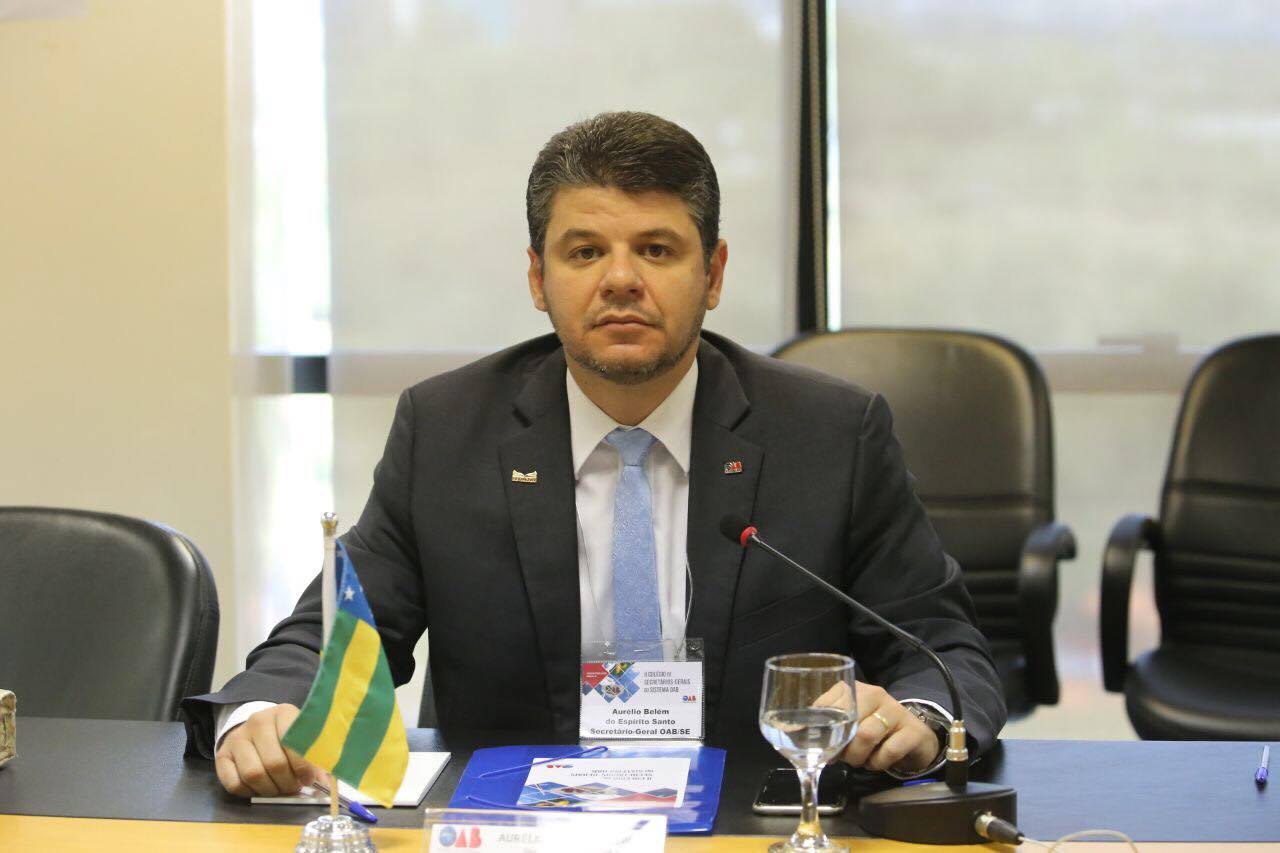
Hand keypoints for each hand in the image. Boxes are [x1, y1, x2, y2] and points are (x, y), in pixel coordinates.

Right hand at [214, 704, 315, 796]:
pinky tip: (260, 788)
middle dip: (287, 783)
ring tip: (279, 789)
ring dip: (269, 790)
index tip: (308, 779)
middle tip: (293, 787)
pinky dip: (250, 793)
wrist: (258, 729)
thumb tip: (324, 783)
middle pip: (273, 763)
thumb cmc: (288, 736)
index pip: (293, 743)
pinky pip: (234, 784)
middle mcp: (258, 721)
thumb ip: (315, 758)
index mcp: (284, 712)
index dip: (302, 767)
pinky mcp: (222, 755)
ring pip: (252, 774)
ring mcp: (237, 737)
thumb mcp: (305, 739)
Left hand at [816, 682, 940, 773]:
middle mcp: (874, 694)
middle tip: (843, 758)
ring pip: (866, 735)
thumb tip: (795, 736)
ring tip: (859, 761)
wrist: (913, 736)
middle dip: (842, 747)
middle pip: (848, 721)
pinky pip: (888, 751)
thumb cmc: (873, 728)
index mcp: (853, 689)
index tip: (820, 746)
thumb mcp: (850, 723)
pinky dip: (878, 763)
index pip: (827, 705)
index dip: (820, 730)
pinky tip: (877, 762)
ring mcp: (895, 710)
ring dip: (858, 757)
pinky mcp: (912, 730)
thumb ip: (828, 726)